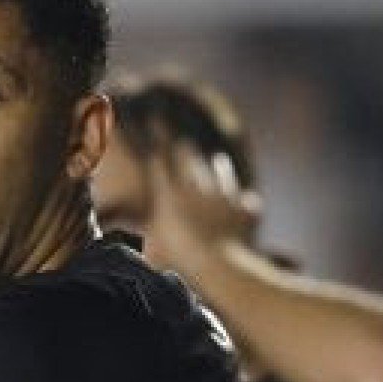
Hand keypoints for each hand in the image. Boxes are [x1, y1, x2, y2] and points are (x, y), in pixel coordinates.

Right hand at [145, 141, 263, 253]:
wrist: (219, 264)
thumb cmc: (180, 258)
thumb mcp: (152, 246)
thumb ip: (148, 232)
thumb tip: (135, 231)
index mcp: (171, 194)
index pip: (161, 157)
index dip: (158, 135)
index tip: (156, 118)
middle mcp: (197, 188)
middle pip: (189, 158)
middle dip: (184, 147)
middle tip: (182, 139)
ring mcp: (224, 197)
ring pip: (220, 171)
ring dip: (217, 166)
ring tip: (217, 160)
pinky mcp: (246, 209)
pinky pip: (246, 201)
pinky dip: (244, 204)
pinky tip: (247, 203)